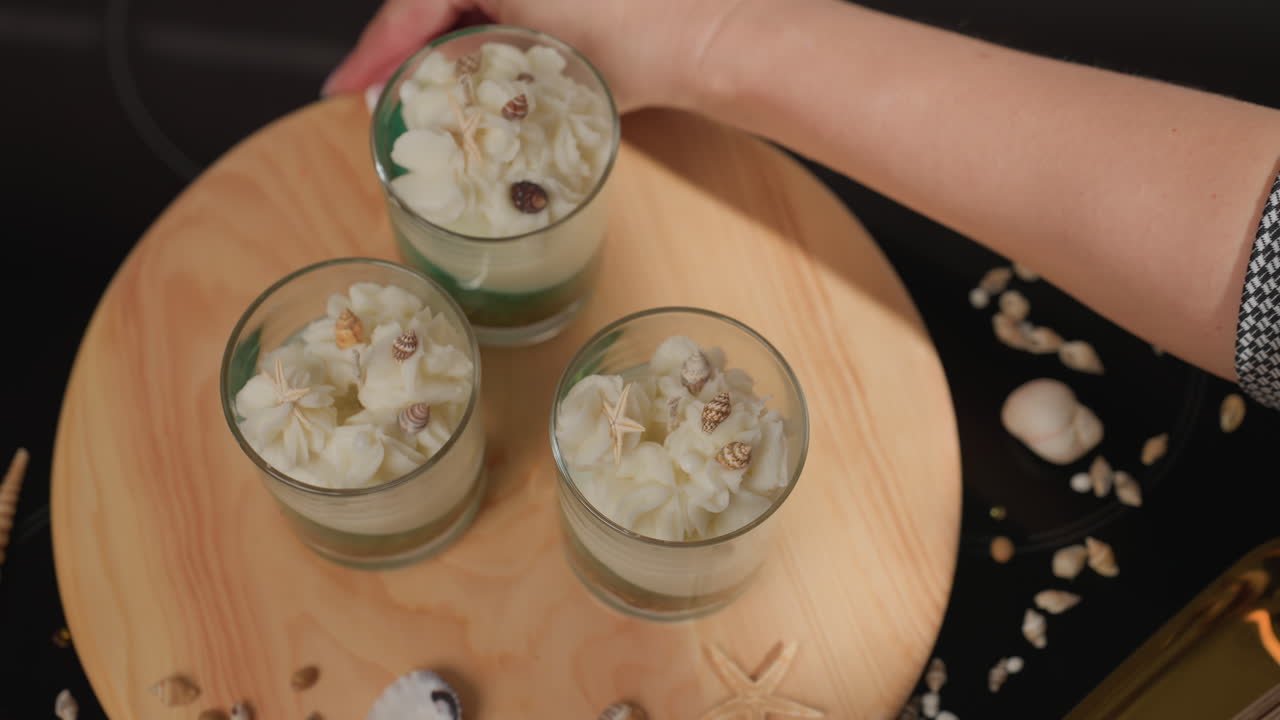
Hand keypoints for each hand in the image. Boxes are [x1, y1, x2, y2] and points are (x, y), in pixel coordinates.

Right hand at [322, 0, 739, 112]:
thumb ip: (456, 62)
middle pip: (431, 1)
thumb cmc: (637, 43)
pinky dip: (480, 33)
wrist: (710, 38)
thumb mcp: (530, 60)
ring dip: (441, 45)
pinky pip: (498, 5)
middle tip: (378, 97)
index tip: (342, 88)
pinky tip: (475, 71)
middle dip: (403, 49)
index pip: (410, 6)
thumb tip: (400, 84)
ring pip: (464, 3)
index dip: (373, 52)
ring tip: (422, 93)